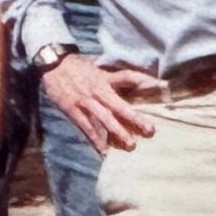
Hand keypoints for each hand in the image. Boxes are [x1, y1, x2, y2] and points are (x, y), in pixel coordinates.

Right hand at [42, 53, 157, 153]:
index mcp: (105, 78)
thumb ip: (114, 77)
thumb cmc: (78, 67)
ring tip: (131, 146)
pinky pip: (86, 127)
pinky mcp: (72, 110)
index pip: (128, 77)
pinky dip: (95, 140)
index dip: (145, 81)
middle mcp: (97, 90)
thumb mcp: (98, 68)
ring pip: (104, 119)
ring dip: (117, 133)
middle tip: (150, 131)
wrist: (53, 64)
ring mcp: (84, 101)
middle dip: (135, 118)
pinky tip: (103, 151)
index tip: (162, 87)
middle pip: (119, 106)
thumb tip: (136, 83)